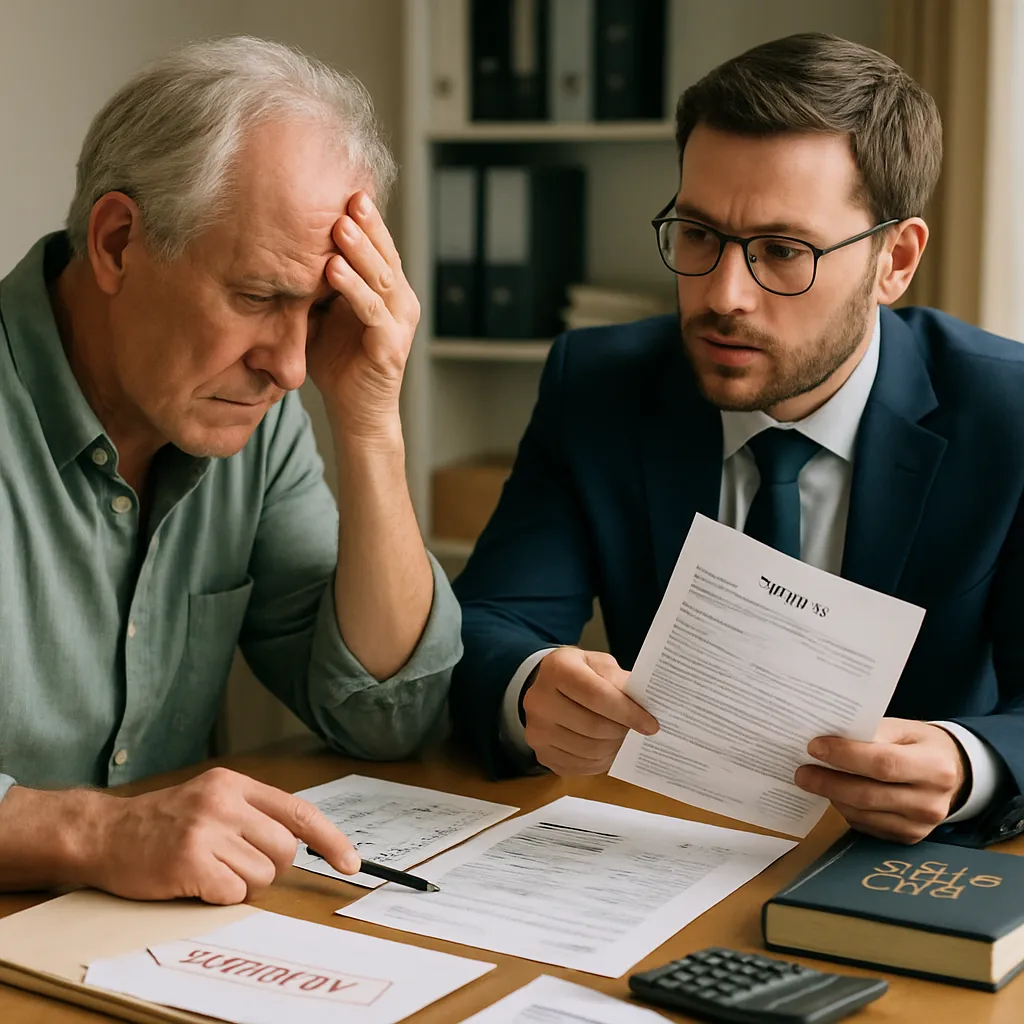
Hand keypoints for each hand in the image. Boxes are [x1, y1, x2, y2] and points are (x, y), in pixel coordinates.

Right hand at [80, 768, 359, 903]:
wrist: (104, 833)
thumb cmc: (163, 822)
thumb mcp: (211, 799)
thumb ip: (253, 813)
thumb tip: (301, 842)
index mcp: (235, 783)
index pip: (299, 812)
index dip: (331, 839)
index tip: (350, 862)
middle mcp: (224, 802)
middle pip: (284, 850)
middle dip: (269, 868)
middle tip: (236, 865)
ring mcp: (206, 830)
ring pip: (261, 876)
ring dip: (241, 884)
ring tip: (210, 870)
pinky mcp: (189, 861)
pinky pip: (233, 894)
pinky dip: (219, 896)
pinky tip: (195, 882)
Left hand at [307, 190, 419, 441]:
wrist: (356, 414)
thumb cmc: (338, 363)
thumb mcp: (321, 314)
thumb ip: (313, 284)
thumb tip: (277, 246)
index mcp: (386, 290)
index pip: (377, 245)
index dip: (363, 217)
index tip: (339, 186)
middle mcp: (400, 301)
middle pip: (385, 253)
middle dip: (366, 223)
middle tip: (345, 193)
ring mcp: (399, 323)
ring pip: (382, 277)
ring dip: (360, 250)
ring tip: (339, 226)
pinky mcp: (391, 346)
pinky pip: (373, 311)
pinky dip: (354, 290)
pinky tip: (333, 270)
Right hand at [523, 648, 658, 775]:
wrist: (549, 687)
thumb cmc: (581, 673)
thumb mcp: (600, 664)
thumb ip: (621, 681)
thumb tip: (647, 706)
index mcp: (557, 669)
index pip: (597, 695)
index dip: (628, 712)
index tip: (651, 724)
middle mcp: (539, 700)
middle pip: (593, 727)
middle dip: (622, 732)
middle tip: (636, 731)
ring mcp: (536, 730)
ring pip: (588, 750)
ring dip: (613, 748)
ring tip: (623, 739)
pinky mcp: (541, 753)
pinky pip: (579, 766)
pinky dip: (600, 762)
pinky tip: (608, 749)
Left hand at [794, 718, 969, 843]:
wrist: (953, 773)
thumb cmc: (920, 744)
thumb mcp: (902, 729)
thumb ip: (871, 733)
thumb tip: (828, 739)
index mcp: (935, 767)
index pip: (883, 764)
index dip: (845, 756)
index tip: (815, 747)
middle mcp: (931, 802)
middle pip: (869, 794)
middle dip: (828, 782)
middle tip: (801, 772)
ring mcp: (921, 825)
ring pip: (863, 814)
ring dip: (833, 796)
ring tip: (813, 780)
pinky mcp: (909, 837)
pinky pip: (867, 826)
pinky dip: (846, 810)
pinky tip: (836, 794)